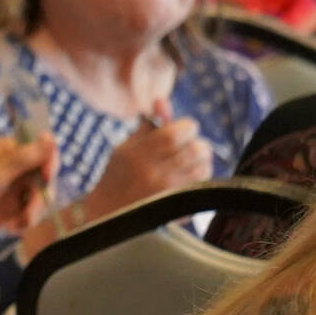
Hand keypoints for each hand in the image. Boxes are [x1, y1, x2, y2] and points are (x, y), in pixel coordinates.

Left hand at [0, 132, 58, 242]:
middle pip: (47, 179)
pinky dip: (24, 223)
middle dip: (41, 197)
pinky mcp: (13, 209)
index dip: (50, 164)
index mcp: (9, 151)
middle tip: (28, 212)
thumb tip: (49, 136)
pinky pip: (32, 215)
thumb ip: (24, 158)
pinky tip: (9, 228)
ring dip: (33, 213)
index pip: (43, 151)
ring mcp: (15, 189)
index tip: (46, 178)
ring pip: (42, 199)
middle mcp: (15, 168)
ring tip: (16, 223)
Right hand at [83, 103, 212, 220]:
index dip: (186, 127)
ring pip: (205, 168)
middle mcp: (157, 173)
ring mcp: (169, 193)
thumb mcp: (128, 146)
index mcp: (140, 154)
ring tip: (188, 162)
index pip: (179, 133)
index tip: (181, 130)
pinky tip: (186, 177)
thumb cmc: (119, 174)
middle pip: (198, 149)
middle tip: (188, 145)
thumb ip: (149, 125)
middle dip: (196, 143)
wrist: (110, 213)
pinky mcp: (178, 208)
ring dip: (200, 161)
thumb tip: (163, 101)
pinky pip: (201, 185)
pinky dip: (199, 177)